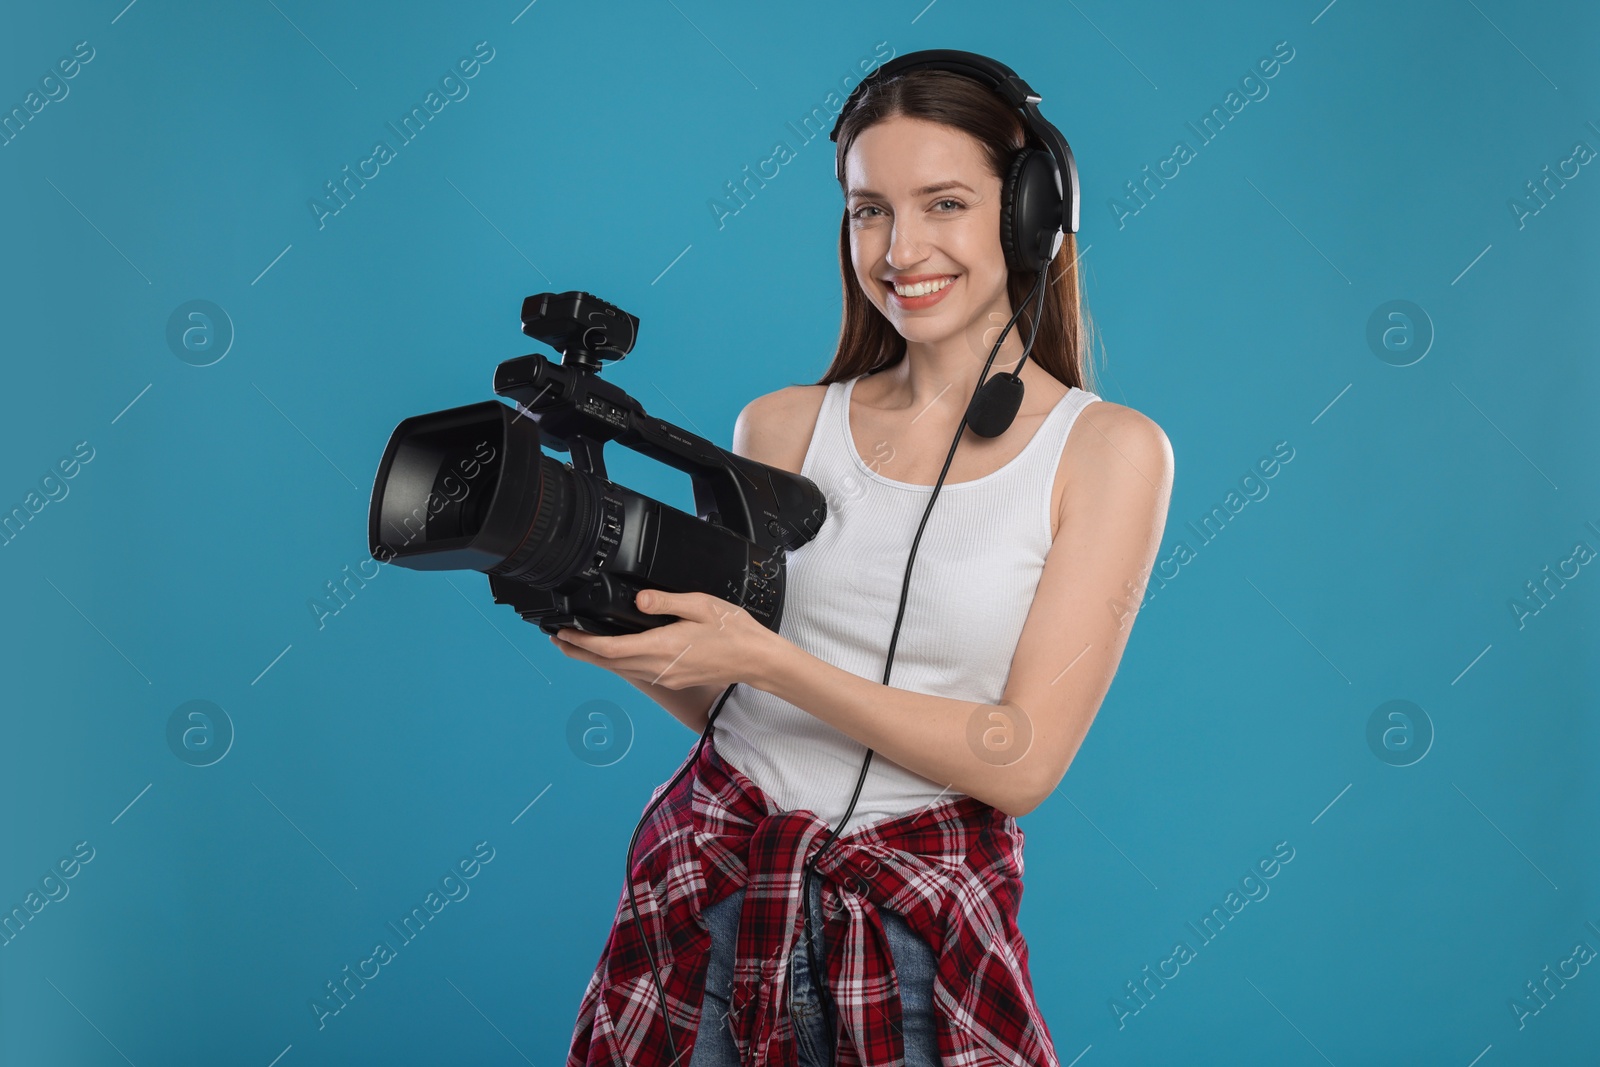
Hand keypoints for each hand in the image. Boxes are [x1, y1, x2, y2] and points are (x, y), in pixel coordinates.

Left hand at [548, 589, 776, 691]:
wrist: (757, 659)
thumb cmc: (734, 631)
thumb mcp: (701, 605)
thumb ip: (666, 601)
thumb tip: (639, 601)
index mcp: (662, 647)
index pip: (610, 649)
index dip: (582, 643)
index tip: (564, 634)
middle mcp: (658, 667)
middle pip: (608, 663)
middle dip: (580, 653)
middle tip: (557, 640)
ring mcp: (665, 676)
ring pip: (620, 670)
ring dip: (596, 659)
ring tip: (577, 646)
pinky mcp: (672, 679)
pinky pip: (636, 672)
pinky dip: (617, 662)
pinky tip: (614, 654)